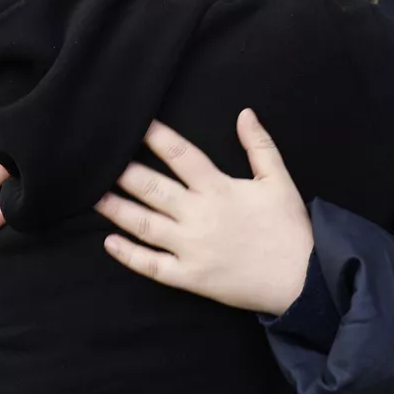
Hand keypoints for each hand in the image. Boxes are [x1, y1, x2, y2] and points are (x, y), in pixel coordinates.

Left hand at [97, 110, 312, 316]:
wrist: (301, 280)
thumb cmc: (289, 228)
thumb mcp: (279, 180)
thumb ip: (259, 145)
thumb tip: (244, 113)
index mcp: (219, 189)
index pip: (181, 155)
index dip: (157, 137)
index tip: (135, 124)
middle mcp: (199, 216)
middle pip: (152, 188)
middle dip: (124, 173)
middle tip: (98, 160)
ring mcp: (191, 248)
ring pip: (144, 225)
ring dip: (116, 210)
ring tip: (93, 196)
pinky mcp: (190, 277)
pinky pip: (152, 266)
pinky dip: (128, 255)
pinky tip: (110, 243)